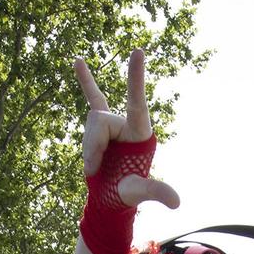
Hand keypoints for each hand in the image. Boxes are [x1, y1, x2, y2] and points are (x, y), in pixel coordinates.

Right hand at [73, 50, 179, 209]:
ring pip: (89, 123)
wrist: (109, 196)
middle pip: (99, 121)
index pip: (137, 102)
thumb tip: (177, 203)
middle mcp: (127, 123)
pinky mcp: (99, 125)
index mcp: (140, 132)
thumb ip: (155, 191)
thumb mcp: (138, 191)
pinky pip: (92, 98)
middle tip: (93, 168)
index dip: (136, 79)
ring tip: (92, 167)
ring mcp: (112, 123)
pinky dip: (85, 80)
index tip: (137, 51)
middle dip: (92, 146)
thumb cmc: (126, 192)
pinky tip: (77, 61)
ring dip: (86, 148)